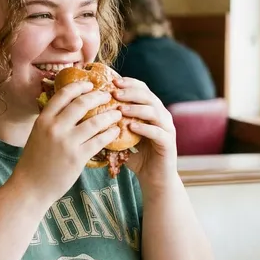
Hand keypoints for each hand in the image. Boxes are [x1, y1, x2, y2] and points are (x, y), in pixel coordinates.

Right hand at [13, 80, 121, 205]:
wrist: (30, 187)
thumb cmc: (34, 162)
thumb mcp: (37, 135)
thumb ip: (51, 121)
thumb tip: (67, 108)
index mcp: (43, 120)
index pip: (63, 95)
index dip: (79, 86)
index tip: (90, 84)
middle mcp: (54, 128)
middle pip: (82, 104)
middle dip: (98, 97)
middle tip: (108, 96)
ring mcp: (67, 143)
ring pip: (94, 122)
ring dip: (109, 115)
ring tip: (117, 113)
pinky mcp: (77, 157)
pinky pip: (99, 141)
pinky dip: (109, 134)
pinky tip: (115, 131)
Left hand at [112, 77, 177, 191]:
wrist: (154, 178)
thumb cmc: (137, 156)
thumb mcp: (123, 137)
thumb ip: (113, 124)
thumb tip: (90, 113)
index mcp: (151, 110)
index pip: (142, 89)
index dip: (129, 83)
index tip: (112, 81)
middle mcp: (162, 115)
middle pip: (148, 97)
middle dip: (131, 92)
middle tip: (114, 92)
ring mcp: (167, 128)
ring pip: (154, 112)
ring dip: (136, 108)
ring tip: (120, 109)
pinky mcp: (169, 143)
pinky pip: (157, 132)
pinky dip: (144, 128)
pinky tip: (131, 127)